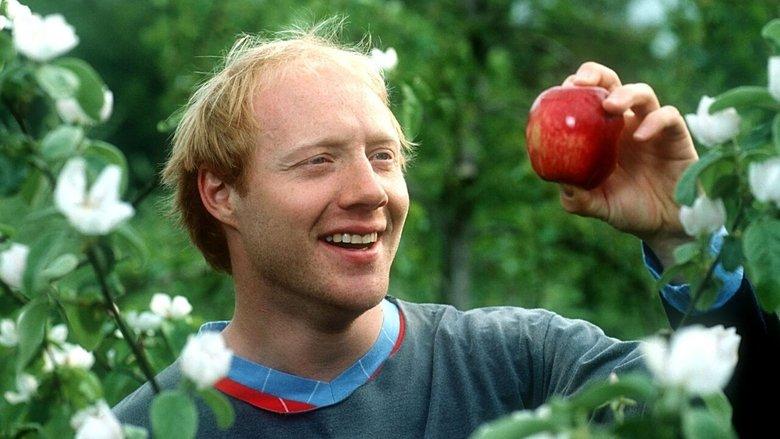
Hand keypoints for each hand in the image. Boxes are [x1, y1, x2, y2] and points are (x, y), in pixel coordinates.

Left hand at [557, 62, 696, 258]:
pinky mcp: (675, 135)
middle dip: (596, 74)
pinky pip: (668, 116)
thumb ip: (578, 199)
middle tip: (582, 83)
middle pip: (611, 83)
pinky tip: (640, 136)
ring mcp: (651, 126)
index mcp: (600, 133)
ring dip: (625, 93)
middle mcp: (625, 123)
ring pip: (642, 92)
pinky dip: (655, 121)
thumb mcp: (598, 206)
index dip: (573, 88)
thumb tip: (562, 184)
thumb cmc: (627, 210)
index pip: (585, 98)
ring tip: (611, 106)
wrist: (664, 224)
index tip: (561, 92)